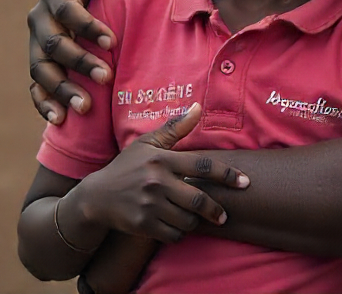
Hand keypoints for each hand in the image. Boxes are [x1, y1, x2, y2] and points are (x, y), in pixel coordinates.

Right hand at [29, 0, 138, 122]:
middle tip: (106, 77)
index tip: (112, 42)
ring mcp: (36, 45)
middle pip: (52, 44)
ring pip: (40, 70)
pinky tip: (60, 119)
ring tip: (85, 107)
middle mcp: (40, 18)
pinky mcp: (40, 68)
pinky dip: (44, 104)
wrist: (114, 6)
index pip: (66, 9)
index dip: (87, 26)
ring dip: (61, 89)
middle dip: (78, 62)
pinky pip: (35, 89)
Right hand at [64, 103, 249, 244]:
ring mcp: (150, 205)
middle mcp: (157, 182)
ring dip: (195, 222)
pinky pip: (173, 234)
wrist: (96, 197)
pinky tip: (177, 225)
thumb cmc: (127, 166)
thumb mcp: (148, 143)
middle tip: (224, 214)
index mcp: (163, 159)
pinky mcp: (143, 225)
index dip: (227, 174)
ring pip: (188, 220)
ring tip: (194, 217)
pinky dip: (180, 233)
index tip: (245, 182)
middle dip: (216, 210)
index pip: (203, 165)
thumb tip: (198, 107)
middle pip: (199, 200)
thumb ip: (175, 128)